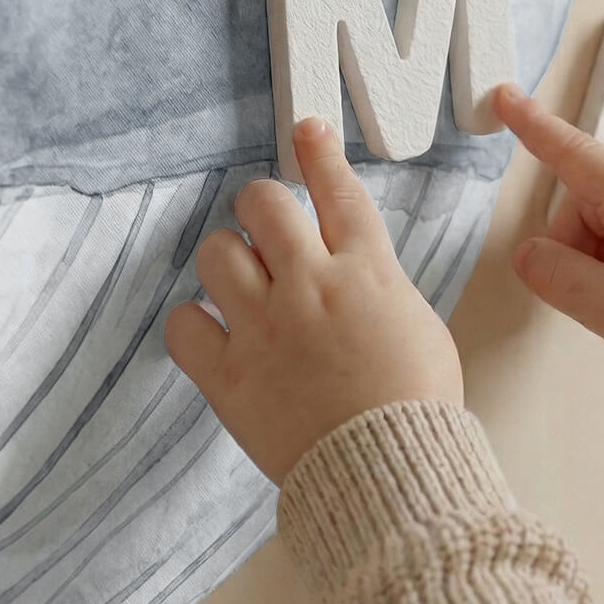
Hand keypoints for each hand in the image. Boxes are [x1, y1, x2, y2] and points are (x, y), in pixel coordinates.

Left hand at [165, 118, 463, 484]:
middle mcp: (311, 286)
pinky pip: (184, 324)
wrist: (393, 476)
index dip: (318, 151)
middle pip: (263, 204)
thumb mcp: (418, 323)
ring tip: (242, 287)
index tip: (304, 127)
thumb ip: (377, 283)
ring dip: (227, 262)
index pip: (337, 190)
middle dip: (260, 208)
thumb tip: (349, 268)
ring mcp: (265, 329)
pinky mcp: (229, 377)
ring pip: (216, 253)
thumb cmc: (418, 406)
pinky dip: (195, 324)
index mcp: (367, 271)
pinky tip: (213, 334)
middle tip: (265, 232)